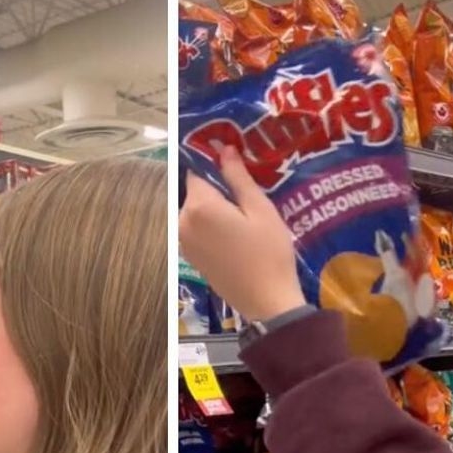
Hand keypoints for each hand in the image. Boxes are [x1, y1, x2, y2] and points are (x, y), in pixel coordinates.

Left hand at [179, 145, 306, 321]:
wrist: (267, 303)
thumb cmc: (269, 253)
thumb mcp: (260, 209)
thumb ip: (238, 177)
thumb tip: (224, 149)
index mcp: (199, 207)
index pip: (197, 171)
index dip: (213, 163)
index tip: (232, 162)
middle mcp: (183, 222)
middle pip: (194, 191)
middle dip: (215, 186)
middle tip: (244, 188)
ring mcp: (183, 242)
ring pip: (195, 210)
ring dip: (213, 206)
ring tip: (243, 210)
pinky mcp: (190, 257)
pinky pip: (196, 229)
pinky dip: (210, 224)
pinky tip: (235, 230)